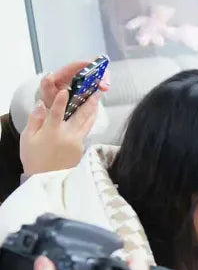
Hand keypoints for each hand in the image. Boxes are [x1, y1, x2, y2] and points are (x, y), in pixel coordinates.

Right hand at [20, 61, 109, 175]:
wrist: (46, 179)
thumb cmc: (33, 157)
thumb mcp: (27, 138)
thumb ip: (35, 119)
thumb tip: (41, 104)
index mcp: (51, 132)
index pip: (57, 113)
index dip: (61, 101)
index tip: (66, 90)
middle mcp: (67, 136)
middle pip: (80, 115)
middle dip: (89, 102)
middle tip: (97, 91)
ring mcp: (77, 142)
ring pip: (87, 122)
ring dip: (93, 110)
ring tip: (98, 99)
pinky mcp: (82, 147)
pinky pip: (86, 131)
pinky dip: (89, 121)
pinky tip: (91, 115)